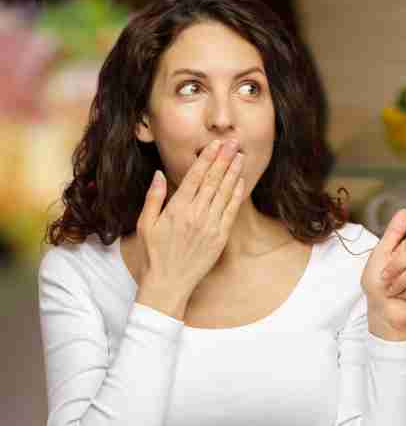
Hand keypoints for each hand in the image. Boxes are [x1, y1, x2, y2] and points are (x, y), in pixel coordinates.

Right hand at [134, 139, 245, 317]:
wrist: (169, 283)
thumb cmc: (154, 254)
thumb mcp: (145, 224)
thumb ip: (153, 197)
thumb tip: (159, 173)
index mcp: (176, 209)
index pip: (195, 177)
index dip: (207, 158)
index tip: (216, 144)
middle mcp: (196, 214)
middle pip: (213, 181)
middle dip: (224, 159)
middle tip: (233, 142)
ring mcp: (210, 226)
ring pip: (224, 193)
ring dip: (233, 172)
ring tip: (240, 155)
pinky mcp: (220, 237)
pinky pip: (231, 211)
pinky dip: (236, 195)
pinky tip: (240, 181)